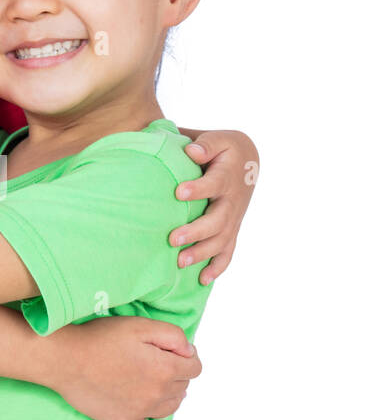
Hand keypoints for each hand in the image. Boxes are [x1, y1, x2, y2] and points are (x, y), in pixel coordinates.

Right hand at [50, 315, 201, 419]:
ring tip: (155, 383)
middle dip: (176, 373)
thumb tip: (189, 353)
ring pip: (171, 407)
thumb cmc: (100, 339)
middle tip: (155, 361)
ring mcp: (141, 411)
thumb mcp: (140, 325)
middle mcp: (157, 393)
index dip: (187, 357)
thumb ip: (173, 336)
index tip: (174, 351)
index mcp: (164, 368)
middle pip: (183, 386)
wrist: (65, 359)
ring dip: (170, 394)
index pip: (195, 368)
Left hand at [171, 130, 258, 283]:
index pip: (214, 183)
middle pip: (218, 219)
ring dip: (202, 252)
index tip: (179, 192)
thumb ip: (205, 143)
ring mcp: (233, 218)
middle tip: (173, 239)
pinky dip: (218, 267)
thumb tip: (191, 151)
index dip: (198, 189)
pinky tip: (203, 280)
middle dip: (196, 231)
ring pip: (221, 239)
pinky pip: (228, 251)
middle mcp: (232, 200)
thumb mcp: (219, 139)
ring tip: (180, 262)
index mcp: (227, 175)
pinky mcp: (232, 229)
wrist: (247, 161)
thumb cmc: (223, 149)